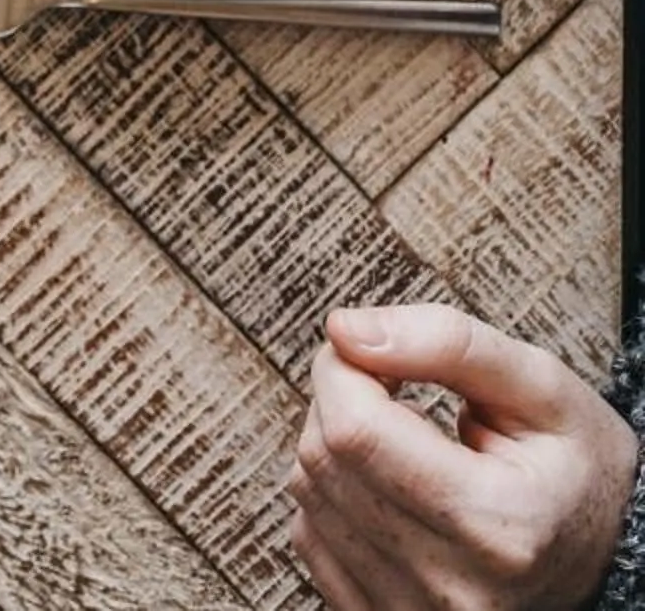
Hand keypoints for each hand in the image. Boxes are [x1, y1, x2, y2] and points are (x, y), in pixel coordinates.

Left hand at [288, 305, 638, 609]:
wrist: (608, 553)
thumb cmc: (575, 468)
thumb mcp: (543, 390)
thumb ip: (449, 343)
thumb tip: (344, 329)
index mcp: (501, 527)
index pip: (355, 430)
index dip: (342, 368)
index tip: (371, 351)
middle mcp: (454, 589)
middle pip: (324, 458)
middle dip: (339, 400)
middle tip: (392, 390)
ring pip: (305, 492)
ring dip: (332, 444)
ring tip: (402, 441)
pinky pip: (308, 534)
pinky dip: (331, 493)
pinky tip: (387, 485)